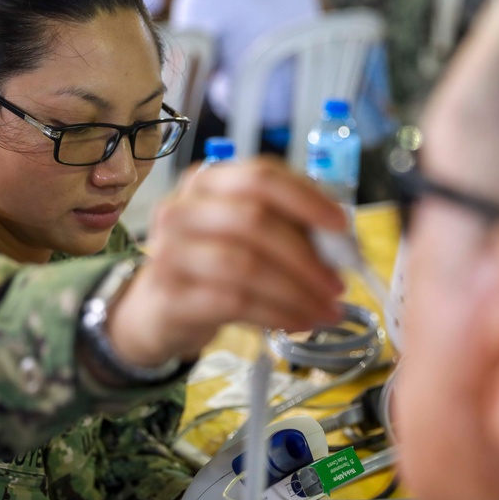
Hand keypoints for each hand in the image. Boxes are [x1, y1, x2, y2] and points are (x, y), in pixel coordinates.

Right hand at [108, 158, 347, 366]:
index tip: (342, 225)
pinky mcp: (170, 295)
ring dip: (296, 292)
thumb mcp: (249, 239)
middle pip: (255, 221)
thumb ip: (291, 230)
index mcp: (207, 182)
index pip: (261, 176)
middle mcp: (182, 209)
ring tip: (325, 312)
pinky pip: (233, 302)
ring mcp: (169, 252)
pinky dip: (275, 314)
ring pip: (246, 265)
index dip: (306, 198)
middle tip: (338, 286)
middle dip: (307, 256)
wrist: (157, 311)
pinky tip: (298, 323)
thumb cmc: (212, 267)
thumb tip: (341, 245)